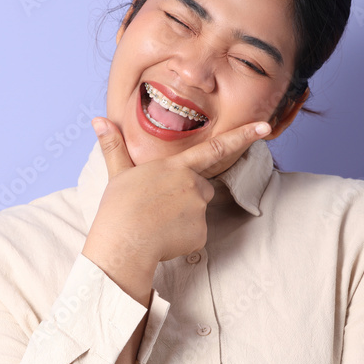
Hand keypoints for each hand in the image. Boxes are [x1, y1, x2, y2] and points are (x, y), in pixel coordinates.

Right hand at [83, 117, 270, 276]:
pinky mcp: (201, 233)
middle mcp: (192, 184)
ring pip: (198, 211)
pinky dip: (183, 238)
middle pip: (200, 187)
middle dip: (185, 196)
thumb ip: (113, 147)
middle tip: (157, 207)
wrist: (123, 243)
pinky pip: (196, 234)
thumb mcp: (118, 174)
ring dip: (183, 217)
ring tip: (156, 223)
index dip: (243, 136)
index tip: (265, 127)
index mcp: (176, 166)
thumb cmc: (118, 208)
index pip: (216, 147)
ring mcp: (199, 209)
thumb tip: (97, 120)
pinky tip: (163, 238)